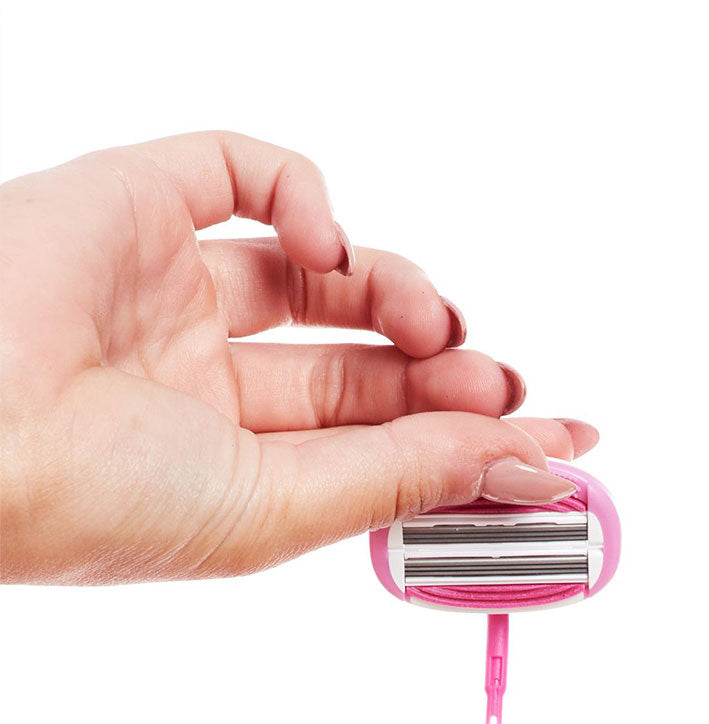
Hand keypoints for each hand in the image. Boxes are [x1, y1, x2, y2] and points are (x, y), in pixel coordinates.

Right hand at [0, 131, 595, 582]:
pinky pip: (248, 171)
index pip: (375, 444)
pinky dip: (312, 196)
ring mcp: (173, 288)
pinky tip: (331, 243)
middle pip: (365, 365)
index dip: (466, 440)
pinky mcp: (140, 202)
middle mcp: (208, 380)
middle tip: (504, 381)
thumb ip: (402, 479)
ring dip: (401, 290)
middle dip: (447, 371)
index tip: (558, 441)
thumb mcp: (278, 509)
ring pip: (327, 270)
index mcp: (232, 465)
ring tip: (428, 324)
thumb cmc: (92, 499)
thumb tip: (522, 468)